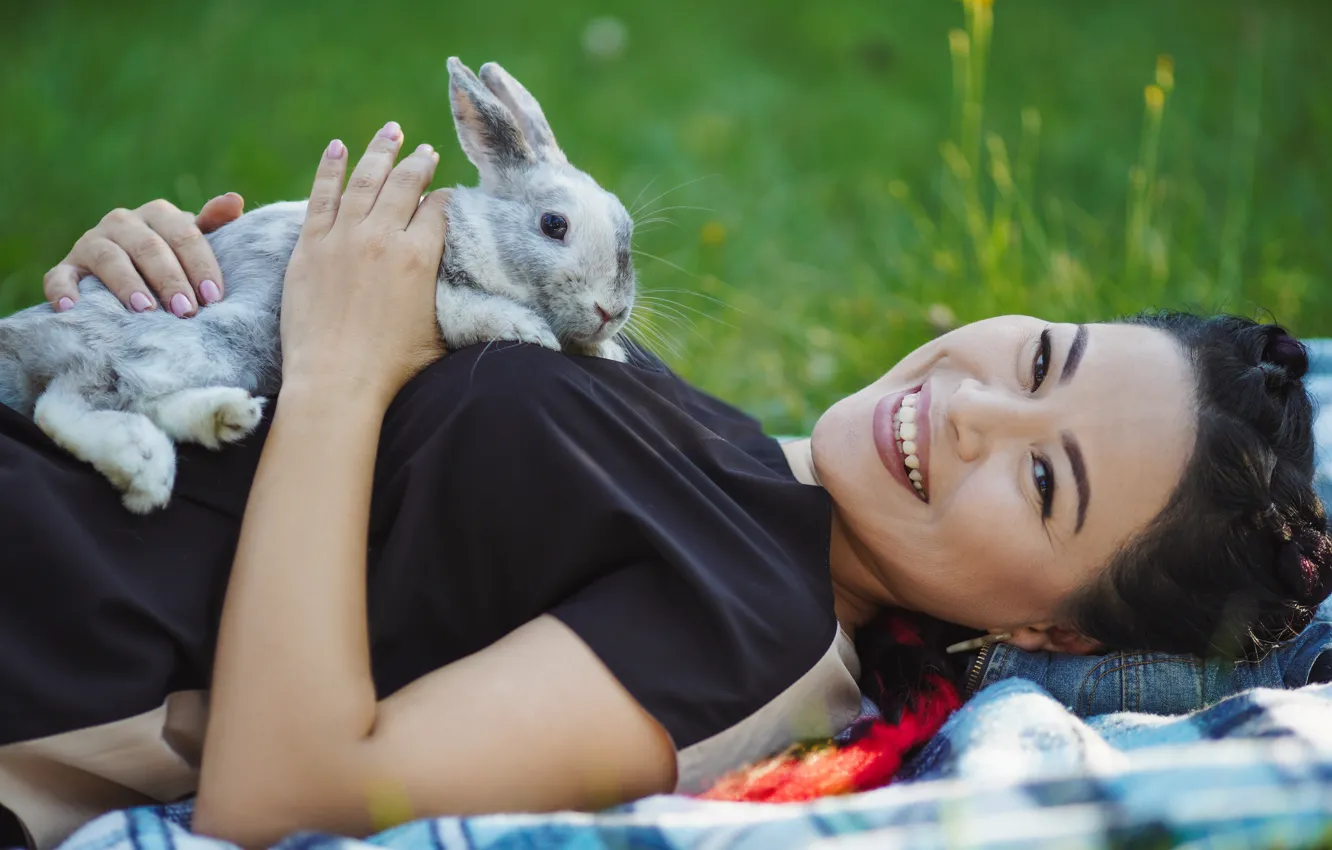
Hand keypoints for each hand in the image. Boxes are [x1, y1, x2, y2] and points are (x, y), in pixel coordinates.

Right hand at [43, 193, 244, 315]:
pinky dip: (63, 290)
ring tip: (145, 310)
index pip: (185, 236)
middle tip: (186, 311)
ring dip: (128, 285)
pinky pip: (60, 277)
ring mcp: (91, 243)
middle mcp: (123, 222)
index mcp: (158, 214)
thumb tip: (234, 201)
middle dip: (170, 280)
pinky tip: (73, 309)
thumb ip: (213, 225)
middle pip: (150, 248)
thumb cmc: (173, 259)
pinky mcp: (67, 267)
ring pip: (109, 259)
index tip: (213, 297)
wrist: (128, 273)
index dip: (201, 266)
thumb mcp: (193, 242)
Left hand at [279, 123, 448, 407]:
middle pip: (405, 185)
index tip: (445, 191)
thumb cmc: (394, 368)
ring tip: (391, 131)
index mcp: (420, 257)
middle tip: (425, 150)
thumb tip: (474, 287)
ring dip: (380, 152)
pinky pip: (321, 195)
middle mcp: (383, 238)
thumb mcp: (440, 333)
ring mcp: (343, 238)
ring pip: (365, 180)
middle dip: (418, 163)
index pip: (437, 209)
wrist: (336, 381)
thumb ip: (453, 300)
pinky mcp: (310, 246)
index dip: (444, 197)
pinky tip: (338, 149)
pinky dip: (330, 169)